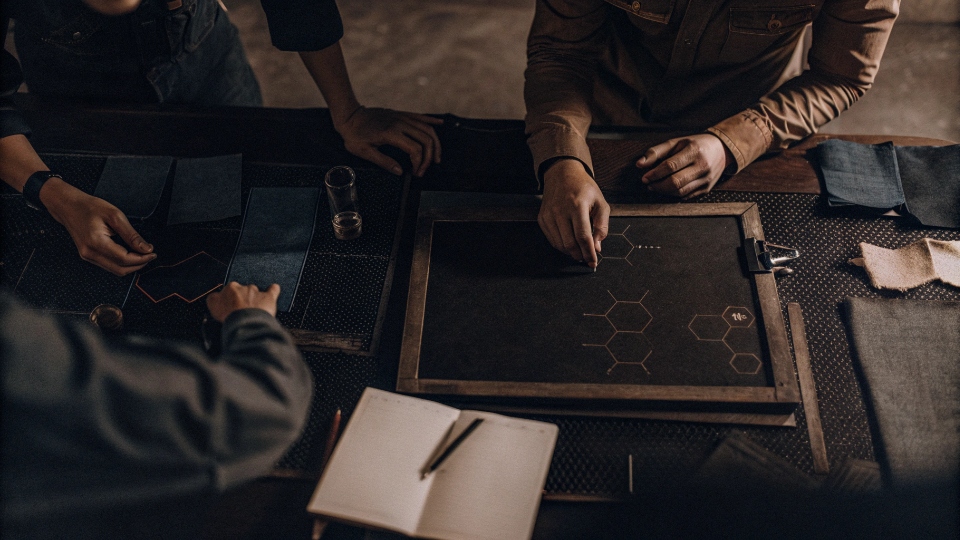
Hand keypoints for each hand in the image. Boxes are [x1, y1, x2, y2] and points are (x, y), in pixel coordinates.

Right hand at [41, 179, 155, 275]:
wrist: (68, 206)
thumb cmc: (89, 207)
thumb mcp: (115, 216)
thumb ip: (131, 235)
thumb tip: (146, 248)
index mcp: (96, 242)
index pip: (124, 259)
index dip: (141, 259)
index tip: (153, 253)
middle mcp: (89, 253)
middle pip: (120, 269)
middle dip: (138, 264)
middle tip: (150, 255)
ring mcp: (87, 256)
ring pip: (115, 270)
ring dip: (131, 265)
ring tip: (142, 254)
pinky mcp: (87, 255)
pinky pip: (108, 265)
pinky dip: (122, 263)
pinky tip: (130, 254)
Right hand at [206, 282, 280, 321]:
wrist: (245, 322)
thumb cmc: (229, 315)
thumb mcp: (212, 305)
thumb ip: (213, 298)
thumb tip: (214, 296)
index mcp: (231, 288)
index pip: (229, 291)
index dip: (230, 300)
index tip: (230, 307)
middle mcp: (244, 288)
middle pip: (243, 291)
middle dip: (242, 299)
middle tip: (240, 311)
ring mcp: (257, 292)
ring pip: (256, 292)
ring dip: (254, 299)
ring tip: (253, 309)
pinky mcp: (268, 298)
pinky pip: (273, 290)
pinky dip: (273, 290)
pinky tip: (273, 289)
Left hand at [336, 106, 441, 177]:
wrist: (349, 116)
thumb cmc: (354, 135)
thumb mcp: (364, 152)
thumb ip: (383, 162)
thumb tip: (401, 171)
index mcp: (391, 133)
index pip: (415, 149)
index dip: (419, 163)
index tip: (415, 173)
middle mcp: (400, 123)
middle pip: (425, 139)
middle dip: (429, 157)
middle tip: (424, 169)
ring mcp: (402, 117)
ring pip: (427, 128)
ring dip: (435, 143)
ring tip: (437, 157)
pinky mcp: (401, 114)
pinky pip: (420, 117)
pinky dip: (432, 122)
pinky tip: (441, 124)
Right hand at [539, 159, 609, 267]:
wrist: (562, 173)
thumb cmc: (584, 188)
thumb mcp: (601, 202)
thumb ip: (602, 225)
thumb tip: (597, 247)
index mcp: (578, 205)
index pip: (583, 236)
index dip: (589, 252)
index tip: (593, 262)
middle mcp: (561, 210)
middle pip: (570, 243)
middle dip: (580, 255)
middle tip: (587, 259)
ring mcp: (549, 215)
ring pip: (559, 244)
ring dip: (571, 253)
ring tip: (580, 252)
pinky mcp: (542, 218)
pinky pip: (551, 239)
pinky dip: (561, 246)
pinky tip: (569, 244)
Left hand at [637, 134, 733, 198]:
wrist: (721, 149)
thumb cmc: (694, 145)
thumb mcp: (675, 142)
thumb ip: (656, 152)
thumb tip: (639, 164)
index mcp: (694, 151)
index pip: (670, 166)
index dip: (655, 174)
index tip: (644, 177)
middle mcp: (702, 166)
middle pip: (675, 182)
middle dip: (658, 185)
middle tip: (649, 184)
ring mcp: (706, 179)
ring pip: (680, 192)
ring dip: (664, 191)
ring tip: (655, 186)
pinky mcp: (707, 188)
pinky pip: (686, 196)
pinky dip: (673, 194)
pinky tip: (667, 189)